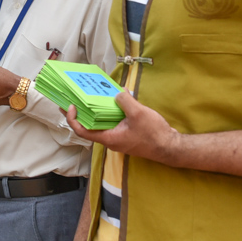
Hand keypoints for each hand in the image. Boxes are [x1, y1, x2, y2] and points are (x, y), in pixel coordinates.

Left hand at [63, 91, 180, 163]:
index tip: (70, 106)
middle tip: (74, 98)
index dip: (73, 119)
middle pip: (90, 127)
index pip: (82, 131)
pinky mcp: (127, 135)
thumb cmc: (153, 134)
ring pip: (103, 124)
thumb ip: (125, 101)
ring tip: (92, 95)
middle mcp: (111, 140)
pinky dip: (111, 112)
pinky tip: (114, 100)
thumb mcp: (138, 113)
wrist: (170, 147)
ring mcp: (119, 138)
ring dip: (97, 110)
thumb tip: (117, 93)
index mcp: (109, 138)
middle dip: (82, 112)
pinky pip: (114, 123)